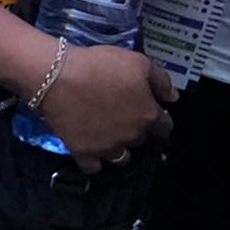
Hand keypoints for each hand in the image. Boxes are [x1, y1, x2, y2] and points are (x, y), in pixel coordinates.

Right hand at [35, 43, 171, 161]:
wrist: (57, 77)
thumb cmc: (98, 65)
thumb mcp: (137, 62)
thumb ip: (160, 80)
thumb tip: (172, 97)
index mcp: (147, 114)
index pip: (165, 125)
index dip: (160, 119)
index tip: (152, 114)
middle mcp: (132, 135)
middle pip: (141, 141)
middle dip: (136, 131)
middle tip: (122, 119)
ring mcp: (108, 147)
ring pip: (121, 159)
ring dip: (118, 150)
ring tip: (108, 137)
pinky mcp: (85, 153)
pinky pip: (94, 167)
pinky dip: (94, 162)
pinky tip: (91, 151)